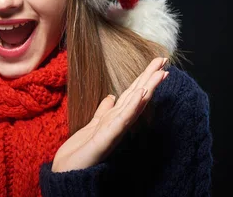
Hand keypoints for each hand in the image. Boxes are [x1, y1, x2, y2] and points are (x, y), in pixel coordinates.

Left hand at [52, 57, 168, 171]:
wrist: (67, 172)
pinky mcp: (105, 140)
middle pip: (137, 97)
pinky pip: (121, 121)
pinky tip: (141, 94)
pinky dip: (132, 107)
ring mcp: (114, 132)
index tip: (157, 64)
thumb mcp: (92, 126)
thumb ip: (103, 112)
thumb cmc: (80, 152)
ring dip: (147, 88)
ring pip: (134, 106)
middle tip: (165, 60)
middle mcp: (118, 125)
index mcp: (115, 120)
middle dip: (150, 78)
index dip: (144, 79)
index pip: (132, 95)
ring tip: (160, 73)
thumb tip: (111, 96)